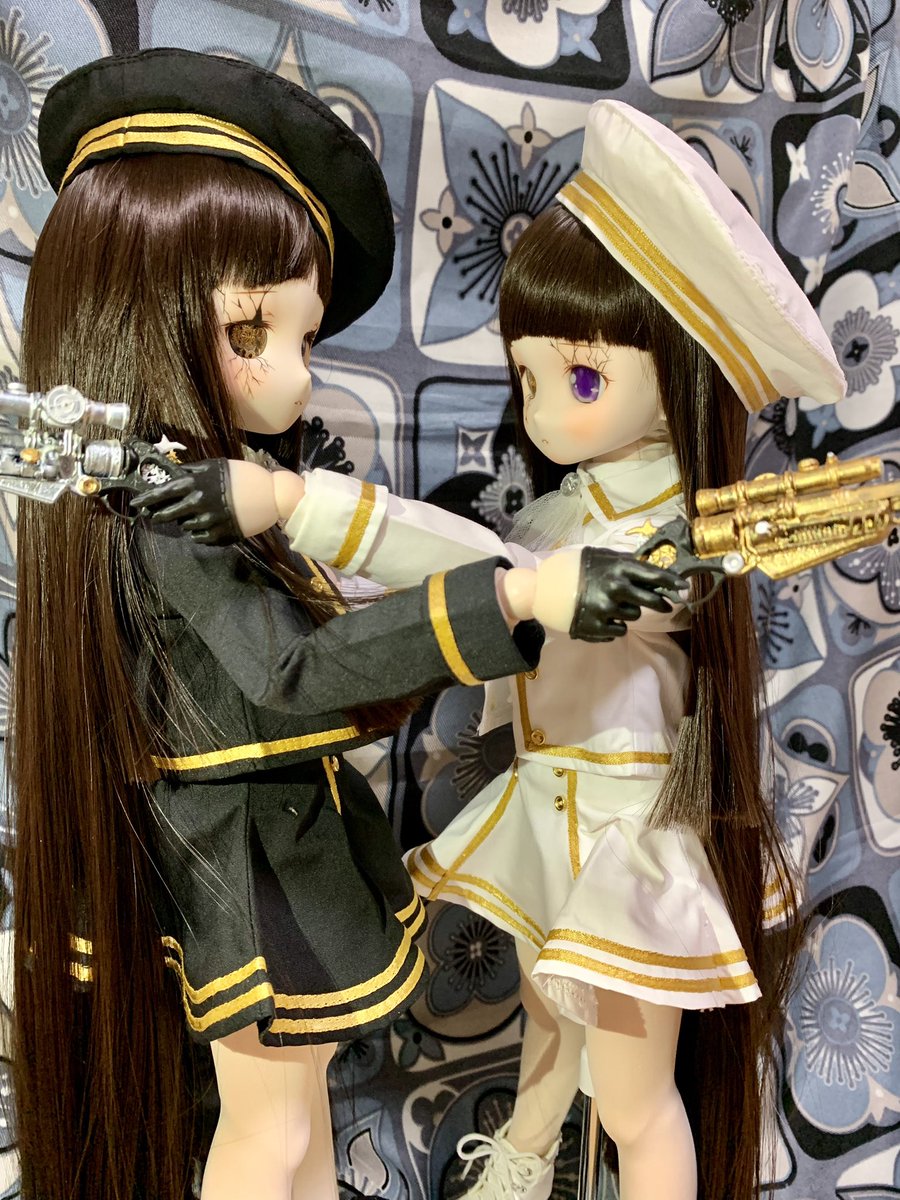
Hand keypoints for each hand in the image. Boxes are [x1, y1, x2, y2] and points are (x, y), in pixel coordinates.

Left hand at [131, 458, 292, 543]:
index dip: (146, 499)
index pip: (161, 494)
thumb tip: (170, 476)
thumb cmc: (239, 476)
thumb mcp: (212, 466)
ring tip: (198, 513)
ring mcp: (207, 523)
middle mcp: (196, 505)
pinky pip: (198, 537)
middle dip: (160, 514)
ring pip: (183, 526)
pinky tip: (210, 522)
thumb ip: (190, 473)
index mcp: (193, 486)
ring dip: (185, 520)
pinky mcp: (217, 536)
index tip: (135, 504)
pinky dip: (200, 530)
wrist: (268, 496)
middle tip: (157, 514)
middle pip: (167, 515)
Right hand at [569, 546, 685, 641]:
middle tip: (665, 604)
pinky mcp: (599, 628)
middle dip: (660, 603)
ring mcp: (608, 610)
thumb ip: (625, 562)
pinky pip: (620, 630)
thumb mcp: (602, 556)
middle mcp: (617, 589)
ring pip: (634, 616)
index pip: (655, 576)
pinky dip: (615, 625)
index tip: (684, 587)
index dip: (673, 582)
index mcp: (619, 569)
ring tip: (612, 605)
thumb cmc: (577, 568)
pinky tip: (603, 617)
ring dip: (629, 612)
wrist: (547, 589)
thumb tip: (650, 568)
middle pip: (651, 601)